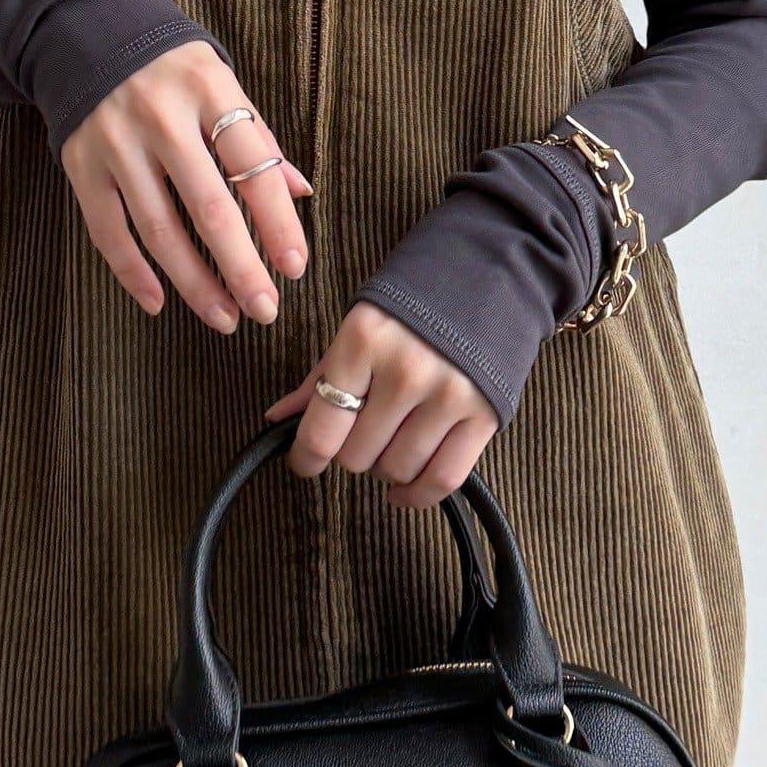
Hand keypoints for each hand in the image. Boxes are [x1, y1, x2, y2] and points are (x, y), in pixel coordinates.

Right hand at [61, 40, 311, 332]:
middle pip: (208, 207)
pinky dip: (133, 274)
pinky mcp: (82, 166)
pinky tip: (160, 302)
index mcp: (208, 91)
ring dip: (194, 283)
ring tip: (224, 316)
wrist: (87, 34)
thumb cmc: (172, 72)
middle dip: (241, 267)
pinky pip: (109, 232)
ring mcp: (117, 144)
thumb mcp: (220, 84)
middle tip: (265, 309)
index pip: (252, 166)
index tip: (294, 268)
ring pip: (159, 230)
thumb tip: (300, 192)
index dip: (277, 222)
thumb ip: (257, 137)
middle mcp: (161, 117)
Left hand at [265, 303, 498, 507]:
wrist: (489, 273)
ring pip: (396, 470)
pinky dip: (416, 494)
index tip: (304, 462)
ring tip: (389, 439)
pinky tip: (403, 486)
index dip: (305, 457)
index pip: (322, 428)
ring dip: (384, 467)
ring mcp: (448, 394)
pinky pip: (442, 479)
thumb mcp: (358, 327)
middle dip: (350, 451)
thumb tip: (277, 419)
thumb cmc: (414, 302)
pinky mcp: (484, 414)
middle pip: (357, 456)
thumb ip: (319, 377)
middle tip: (360, 431)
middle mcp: (405, 370)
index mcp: (363, 341)